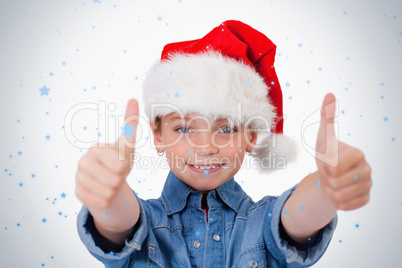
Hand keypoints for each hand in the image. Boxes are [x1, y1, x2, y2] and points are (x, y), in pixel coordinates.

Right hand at [75, 99, 138, 209]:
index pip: (120, 164)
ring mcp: (79, 178)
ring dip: (114, 190)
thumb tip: (132, 98)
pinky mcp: (78, 193)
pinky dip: (106, 200)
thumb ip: (130, 123)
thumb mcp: (128, 145)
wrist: (110, 183)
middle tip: (116, 174)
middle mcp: (83, 161)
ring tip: (110, 182)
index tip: (120, 163)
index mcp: (96, 148)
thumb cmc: (120, 161)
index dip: (124, 167)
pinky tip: (102, 192)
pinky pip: (101, 202)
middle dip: (120, 179)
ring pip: (108, 192)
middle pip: (115, 179)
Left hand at [315, 93, 371, 210]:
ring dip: (330, 192)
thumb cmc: (326, 156)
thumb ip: (326, 117)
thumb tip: (330, 94)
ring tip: (333, 183)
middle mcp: (367, 169)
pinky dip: (337, 202)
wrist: (329, 177)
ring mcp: (368, 186)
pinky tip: (339, 193)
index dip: (325, 167)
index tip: (327, 163)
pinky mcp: (365, 200)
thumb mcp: (323, 138)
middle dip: (326, 180)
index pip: (335, 166)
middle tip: (328, 174)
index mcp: (358, 154)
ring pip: (339, 196)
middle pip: (336, 183)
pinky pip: (345, 206)